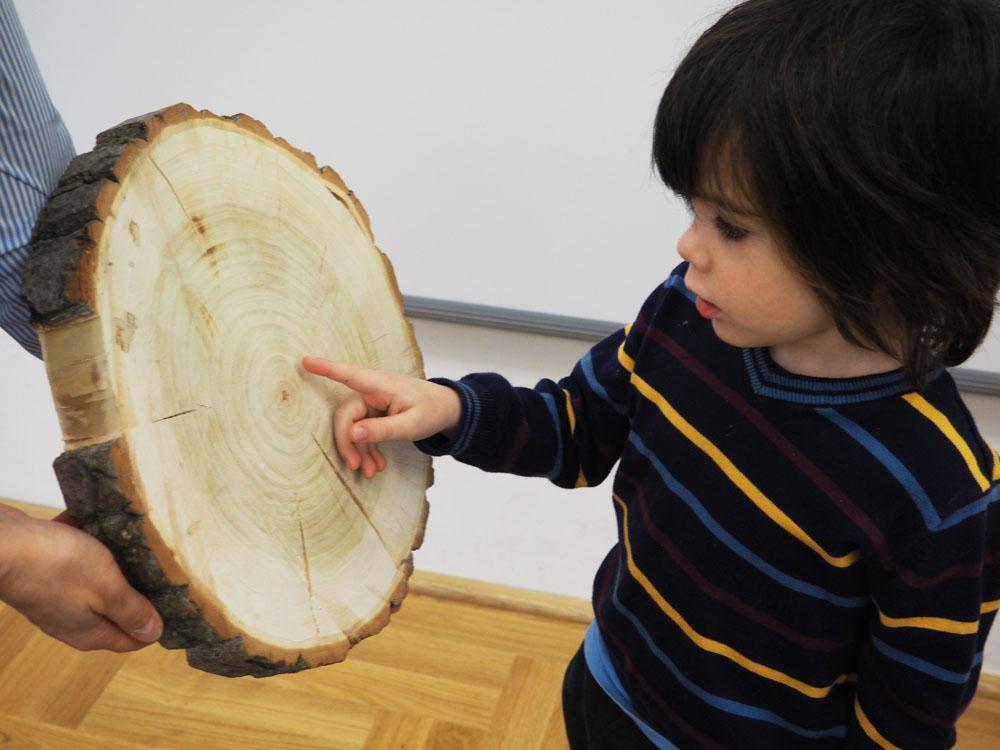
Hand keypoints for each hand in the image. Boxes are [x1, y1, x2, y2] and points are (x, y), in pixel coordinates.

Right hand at [0, 503, 162, 651]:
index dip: (155, 621)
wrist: (2, 544)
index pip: (133, 639)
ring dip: (114, 561)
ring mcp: (58, 597)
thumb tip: (154, 633)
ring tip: (129, 539)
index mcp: (91, 632)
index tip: (175, 598)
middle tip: (158, 563)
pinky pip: (78, 560)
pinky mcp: (46, 574)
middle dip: (138, 587)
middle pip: (118, 609)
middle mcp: (74, 621)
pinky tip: (98, 525)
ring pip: (99, 581)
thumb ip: (131, 611)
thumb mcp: (107, 587)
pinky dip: (89, 544)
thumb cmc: (56, 566)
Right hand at [302, 357, 461, 478]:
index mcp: (380, 386)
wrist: (446, 409)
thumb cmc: (431, 410)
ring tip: (371, 472)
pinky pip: (362, 432)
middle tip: (355, 466)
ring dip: (359, 451)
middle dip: (348, 443)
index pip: (348, 375)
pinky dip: (367, 449)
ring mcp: (372, 402)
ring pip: (353, 428)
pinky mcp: (374, 413)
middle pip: (346, 417)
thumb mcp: (411, 425)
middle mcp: (372, 391)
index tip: (304, 361)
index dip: (325, 368)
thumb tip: (352, 434)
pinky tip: (376, 464)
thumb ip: (383, 430)